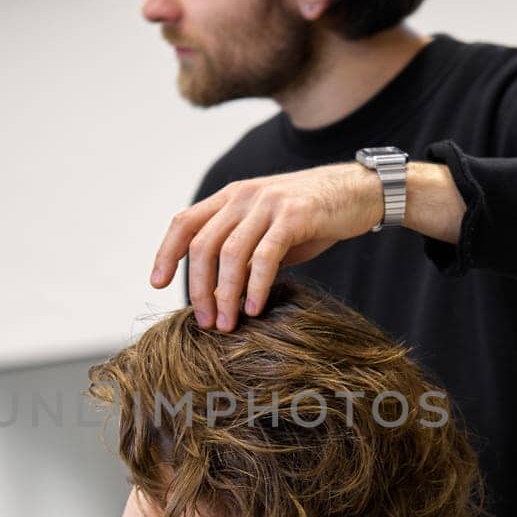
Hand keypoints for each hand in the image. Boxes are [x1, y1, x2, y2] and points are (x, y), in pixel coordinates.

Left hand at [150, 160, 464, 330]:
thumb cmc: (313, 216)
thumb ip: (243, 251)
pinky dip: (255, 286)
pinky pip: (265, 256)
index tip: (157, 284)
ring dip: (225, 294)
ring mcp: (268, 203)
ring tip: (228, 323)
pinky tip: (254, 308)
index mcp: (231, 197)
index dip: (166, 253)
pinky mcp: (294, 215)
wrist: (360, 192)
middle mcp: (244, 196)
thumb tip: (218, 292)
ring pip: (230, 253)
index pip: (184, 222)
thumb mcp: (268, 229)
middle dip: (198, 287)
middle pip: (203, 244)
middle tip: (205, 321)